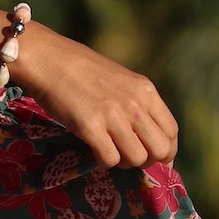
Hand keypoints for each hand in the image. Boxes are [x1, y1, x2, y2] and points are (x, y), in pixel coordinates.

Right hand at [14, 24, 177, 168]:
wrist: (47, 58)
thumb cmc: (80, 68)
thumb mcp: (120, 80)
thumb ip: (137, 103)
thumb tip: (148, 137)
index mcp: (145, 91)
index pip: (171, 131)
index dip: (166, 151)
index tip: (152, 157)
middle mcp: (135, 104)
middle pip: (160, 150)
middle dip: (147, 160)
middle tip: (129, 155)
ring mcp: (113, 116)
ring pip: (136, 159)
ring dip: (123, 161)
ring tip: (108, 149)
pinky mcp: (90, 126)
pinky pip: (110, 159)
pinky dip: (103, 160)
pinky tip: (93, 148)